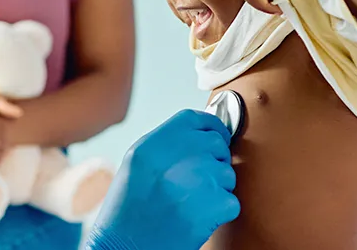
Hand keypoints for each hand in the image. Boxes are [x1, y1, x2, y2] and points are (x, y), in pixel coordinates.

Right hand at [84, 110, 239, 249]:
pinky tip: (197, 218)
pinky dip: (220, 212)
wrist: (124, 249)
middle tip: (197, 181)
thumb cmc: (127, 211)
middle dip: (214, 160)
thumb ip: (164, 144)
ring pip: (227, 173)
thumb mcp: (135, 165)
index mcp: (152, 145)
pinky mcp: (213, 206)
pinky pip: (231, 200)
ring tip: (191, 203)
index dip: (210, 126)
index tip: (216, 135)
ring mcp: (196, 180)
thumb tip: (200, 134)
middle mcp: (175, 157)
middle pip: (215, 144)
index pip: (194, 119)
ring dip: (217, 188)